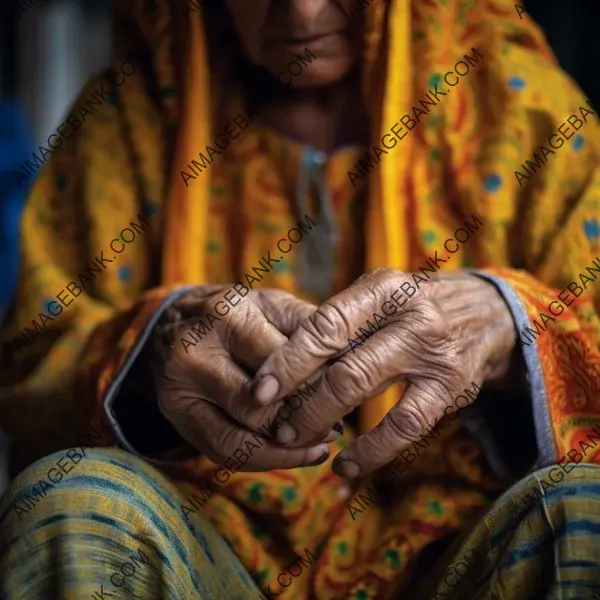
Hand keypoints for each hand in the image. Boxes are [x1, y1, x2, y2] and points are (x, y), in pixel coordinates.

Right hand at [152, 287, 337, 470]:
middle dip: (306, 419)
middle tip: (337, 425)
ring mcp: (181, 388)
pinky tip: (297, 454)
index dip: (320, 382)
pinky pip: (225, 452)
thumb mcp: (276, 307)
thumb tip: (356, 362)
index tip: (349, 392)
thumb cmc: (243, 316)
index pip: (284, 360)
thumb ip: (312, 331)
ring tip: (322, 445)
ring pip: (242, 437)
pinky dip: (267, 460)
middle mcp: (197, 351)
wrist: (179, 324)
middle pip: (261, 404)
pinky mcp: (179, 417)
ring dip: (289, 449)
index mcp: (227, 314)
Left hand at [250, 268, 516, 478]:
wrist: (488, 313)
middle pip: (342, 364)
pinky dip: (371, 452)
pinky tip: (345, 465)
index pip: (325, 325)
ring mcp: (433, 354)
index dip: (289, 360)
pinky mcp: (451, 388)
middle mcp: (410, 317)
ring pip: (366, 393)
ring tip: (297, 440)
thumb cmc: (414, 305)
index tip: (260, 389)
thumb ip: (340, 322)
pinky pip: (404, 427)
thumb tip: (282, 364)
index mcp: (383, 289)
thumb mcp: (380, 295)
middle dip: (299, 400)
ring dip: (324, 421)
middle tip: (271, 421)